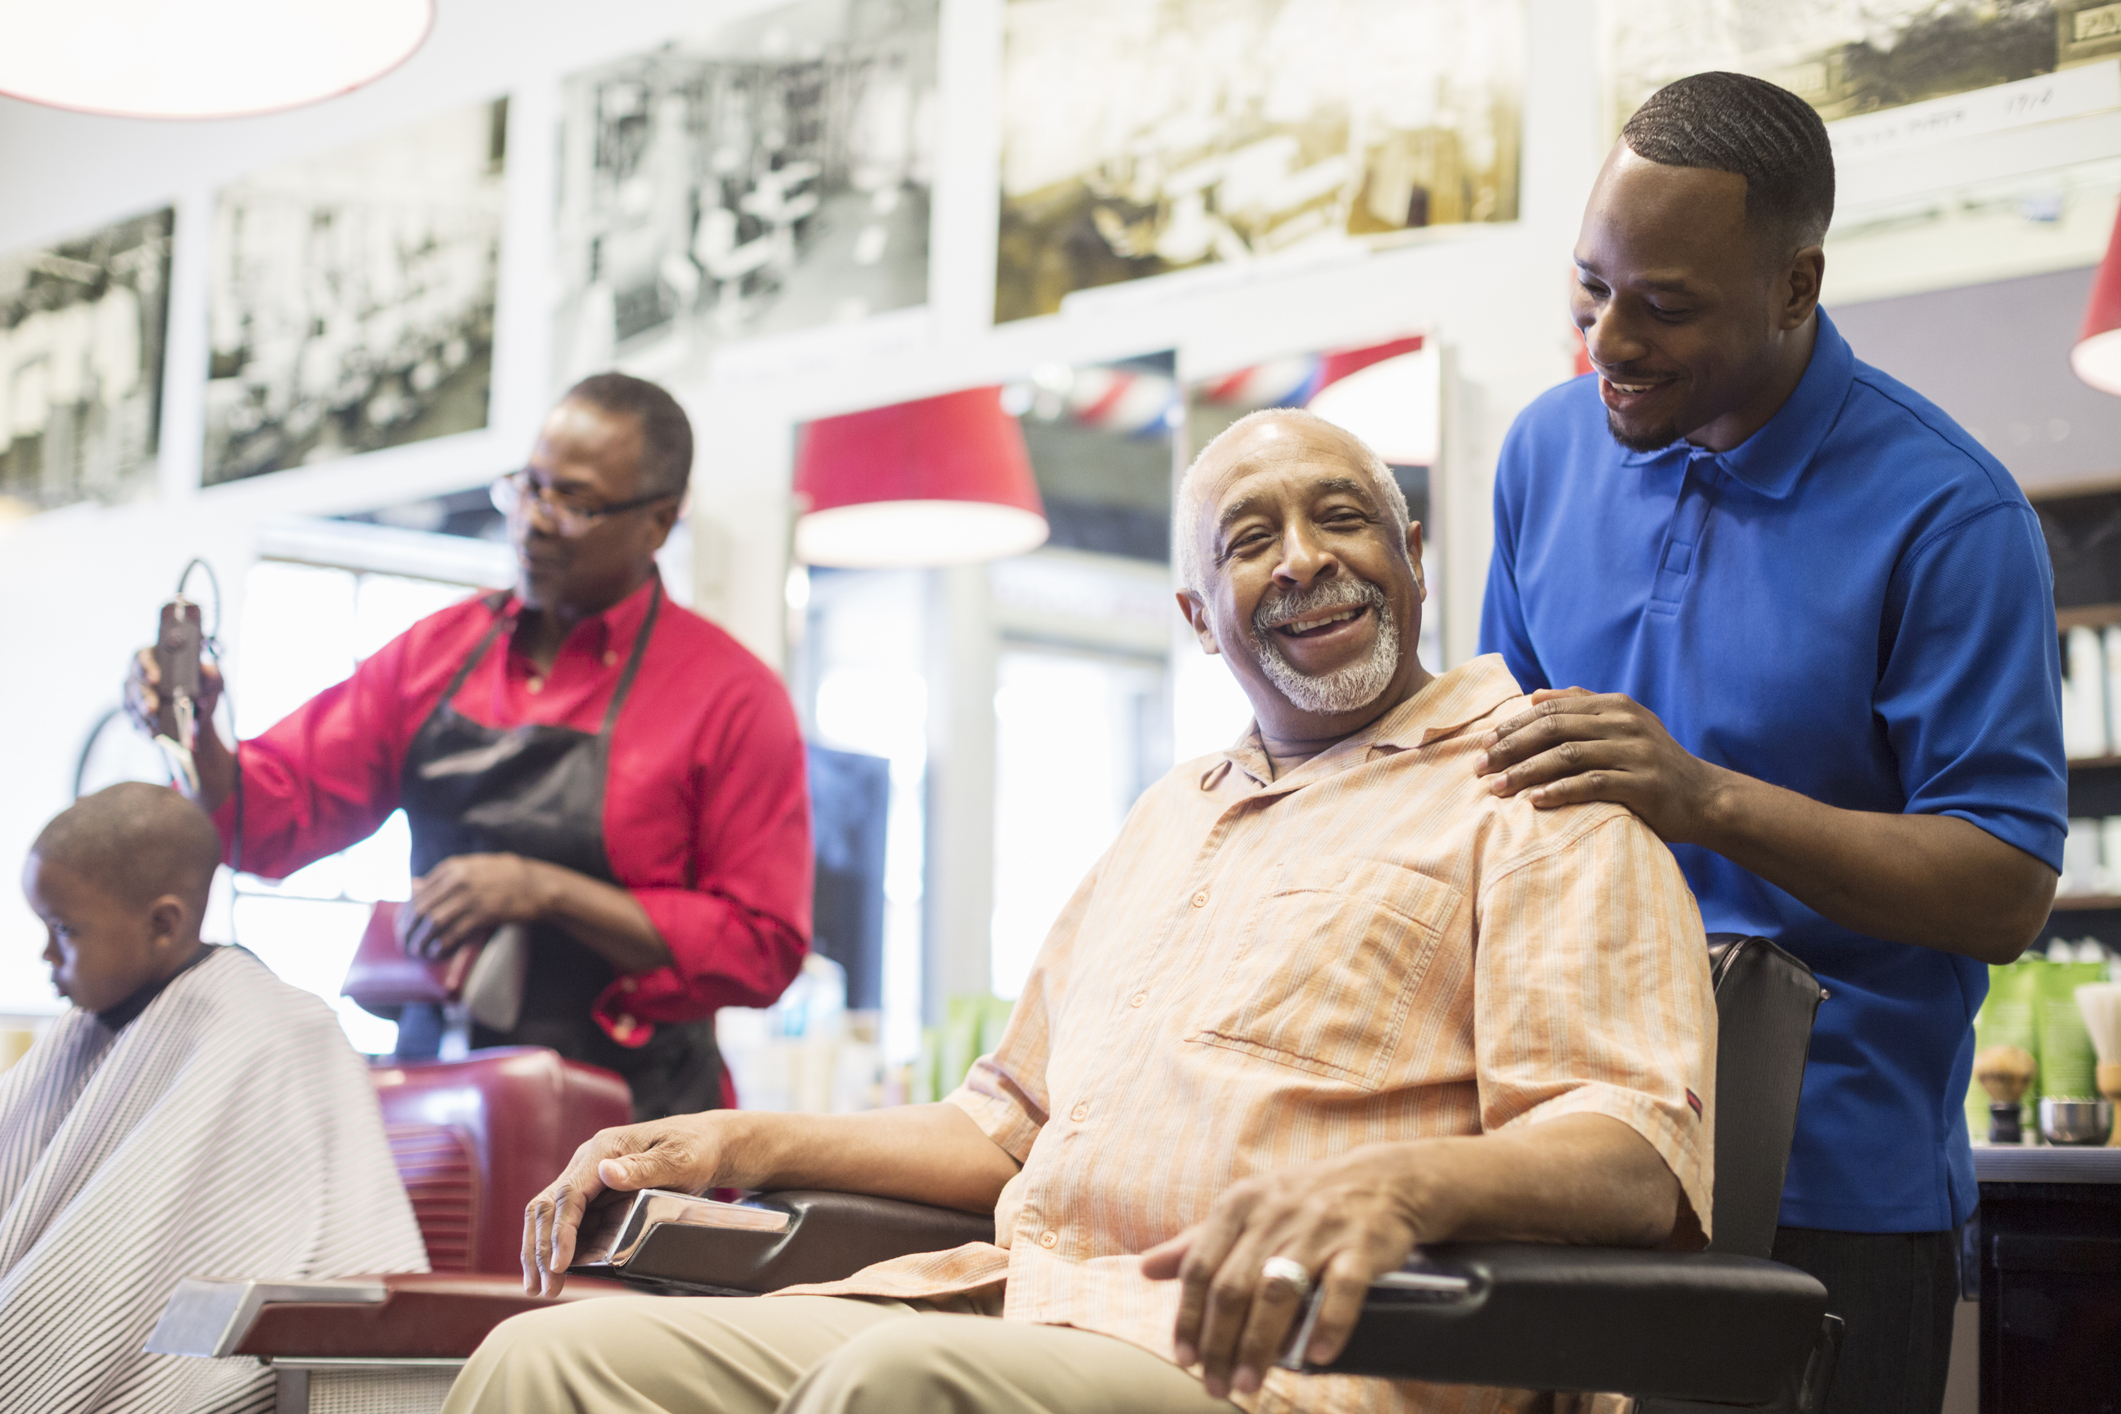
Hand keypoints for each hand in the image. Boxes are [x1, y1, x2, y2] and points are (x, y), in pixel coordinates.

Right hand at [125, 646, 225, 738]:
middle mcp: (140, 675)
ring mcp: (135, 695)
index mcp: (155, 658)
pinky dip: (147, 728)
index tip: (155, 678)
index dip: (147, 667)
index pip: (144, 657)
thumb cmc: (203, 688)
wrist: (201, 713)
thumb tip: (206, 669)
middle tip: (152, 706)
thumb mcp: (212, 678)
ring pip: (133, 704)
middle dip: (144, 696)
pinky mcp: (135, 714)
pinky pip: (137, 721)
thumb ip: (210, 672)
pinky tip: (154, 733)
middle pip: (135, 683)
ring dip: (144, 715)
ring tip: (155, 722)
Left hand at [402, 854, 550, 959]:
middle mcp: (457, 880)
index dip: (406, 914)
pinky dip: (442, 945)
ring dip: (421, 940)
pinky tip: (437, 952)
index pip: (417, 893)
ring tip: (417, 951)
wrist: (536, 884)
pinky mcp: (483, 914)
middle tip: (405, 944)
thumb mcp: (471, 867)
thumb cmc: (503, 876)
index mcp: (452, 867)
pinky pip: (455, 933)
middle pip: (421, 909)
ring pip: (433, 922)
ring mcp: (471, 897)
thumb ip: (443, 876)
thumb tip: (413, 887)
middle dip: (408, 930)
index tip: (403, 928)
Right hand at [522, 1112, 738, 1295]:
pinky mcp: (594, 1195)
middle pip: (548, 1206)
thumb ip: (643, 1167)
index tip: (559, 1264)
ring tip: (539, 1287)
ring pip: (549, 1215)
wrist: (704, 1144)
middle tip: (543, 1287)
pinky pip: (566, 1221)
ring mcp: (588, 1179)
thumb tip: (605, 1171)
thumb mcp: (678, 1159)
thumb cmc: (694, 1149)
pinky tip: (553, 1272)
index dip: (560, 1231)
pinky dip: (555, 1246)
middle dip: (540, 1248)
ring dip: (539, 1251)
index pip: (568, 1194)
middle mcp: (588, 1163)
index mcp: (603, 1149)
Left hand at [1141, 1148, 1429, 1398]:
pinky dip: (1328, 1325)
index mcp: (1239, 1204)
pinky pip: (1342, 1289)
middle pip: (1234, 1287)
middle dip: (1220, 1343)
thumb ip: (1198, 1241)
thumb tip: (1145, 1268)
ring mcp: (1319, 1228)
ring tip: (1250, 1383)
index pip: (1200, 1267)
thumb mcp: (1247, 1209)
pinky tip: (1315, 1357)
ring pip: (1279, 1292)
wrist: (1385, 1179)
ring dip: (1261, 1344)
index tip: (1185, 1359)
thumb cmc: (1302, 1202)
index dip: (1188, 1317)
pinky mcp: (1362, 1244)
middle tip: (1216, 1385)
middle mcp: (1274, 1214)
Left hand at [1473, 687, 1728, 843]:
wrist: (1704, 797)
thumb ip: (1582, 707)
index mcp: (1615, 705)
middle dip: (1510, 747)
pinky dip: (1560, 791)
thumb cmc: (1652, 764)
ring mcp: (1635, 752)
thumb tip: (1533, 696)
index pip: (1551, 710)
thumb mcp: (1622, 727)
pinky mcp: (1644, 784)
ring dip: (1525, 771)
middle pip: (1553, 729)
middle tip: (1478, 766)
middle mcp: (1625, 723)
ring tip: (1496, 787)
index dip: (1513, 725)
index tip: (1483, 743)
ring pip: (1567, 756)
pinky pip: (1593, 784)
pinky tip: (1534, 801)